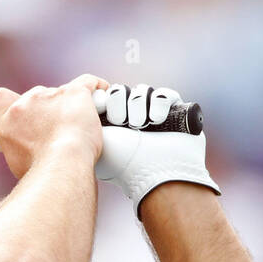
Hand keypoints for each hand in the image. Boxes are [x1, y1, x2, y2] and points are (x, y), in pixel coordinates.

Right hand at [0, 74, 108, 179]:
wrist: (61, 166)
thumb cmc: (40, 169)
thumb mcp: (15, 159)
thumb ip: (10, 144)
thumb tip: (0, 143)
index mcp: (8, 118)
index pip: (0, 99)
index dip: (11, 106)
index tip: (21, 117)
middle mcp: (27, 102)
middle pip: (36, 96)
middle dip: (45, 110)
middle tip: (54, 129)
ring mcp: (52, 95)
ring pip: (62, 93)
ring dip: (68, 106)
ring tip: (76, 127)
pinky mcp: (76, 93)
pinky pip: (89, 83)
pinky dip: (96, 89)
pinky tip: (100, 97)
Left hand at [94, 83, 221, 219]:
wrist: (153, 171)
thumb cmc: (121, 160)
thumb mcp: (96, 139)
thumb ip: (88, 117)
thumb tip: (91, 95)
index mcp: (109, 125)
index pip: (105, 97)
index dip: (106, 101)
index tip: (106, 116)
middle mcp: (130, 119)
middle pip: (122, 91)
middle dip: (120, 105)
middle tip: (122, 123)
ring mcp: (152, 115)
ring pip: (141, 90)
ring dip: (138, 106)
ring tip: (140, 125)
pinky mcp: (174, 112)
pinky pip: (164, 94)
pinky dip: (158, 104)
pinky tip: (156, 120)